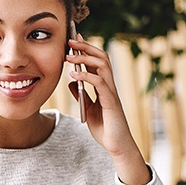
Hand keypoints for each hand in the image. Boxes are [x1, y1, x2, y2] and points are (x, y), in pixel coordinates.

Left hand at [66, 35, 149, 184]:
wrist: (116, 146)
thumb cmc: (104, 127)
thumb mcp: (88, 108)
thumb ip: (81, 94)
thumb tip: (71, 82)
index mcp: (104, 86)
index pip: (97, 61)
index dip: (87, 48)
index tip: (74, 39)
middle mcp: (109, 86)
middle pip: (101, 58)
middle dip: (86, 47)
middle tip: (70, 41)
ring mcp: (111, 92)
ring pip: (103, 66)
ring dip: (85, 58)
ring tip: (69, 56)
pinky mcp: (111, 102)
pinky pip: (100, 83)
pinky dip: (86, 76)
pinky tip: (74, 75)